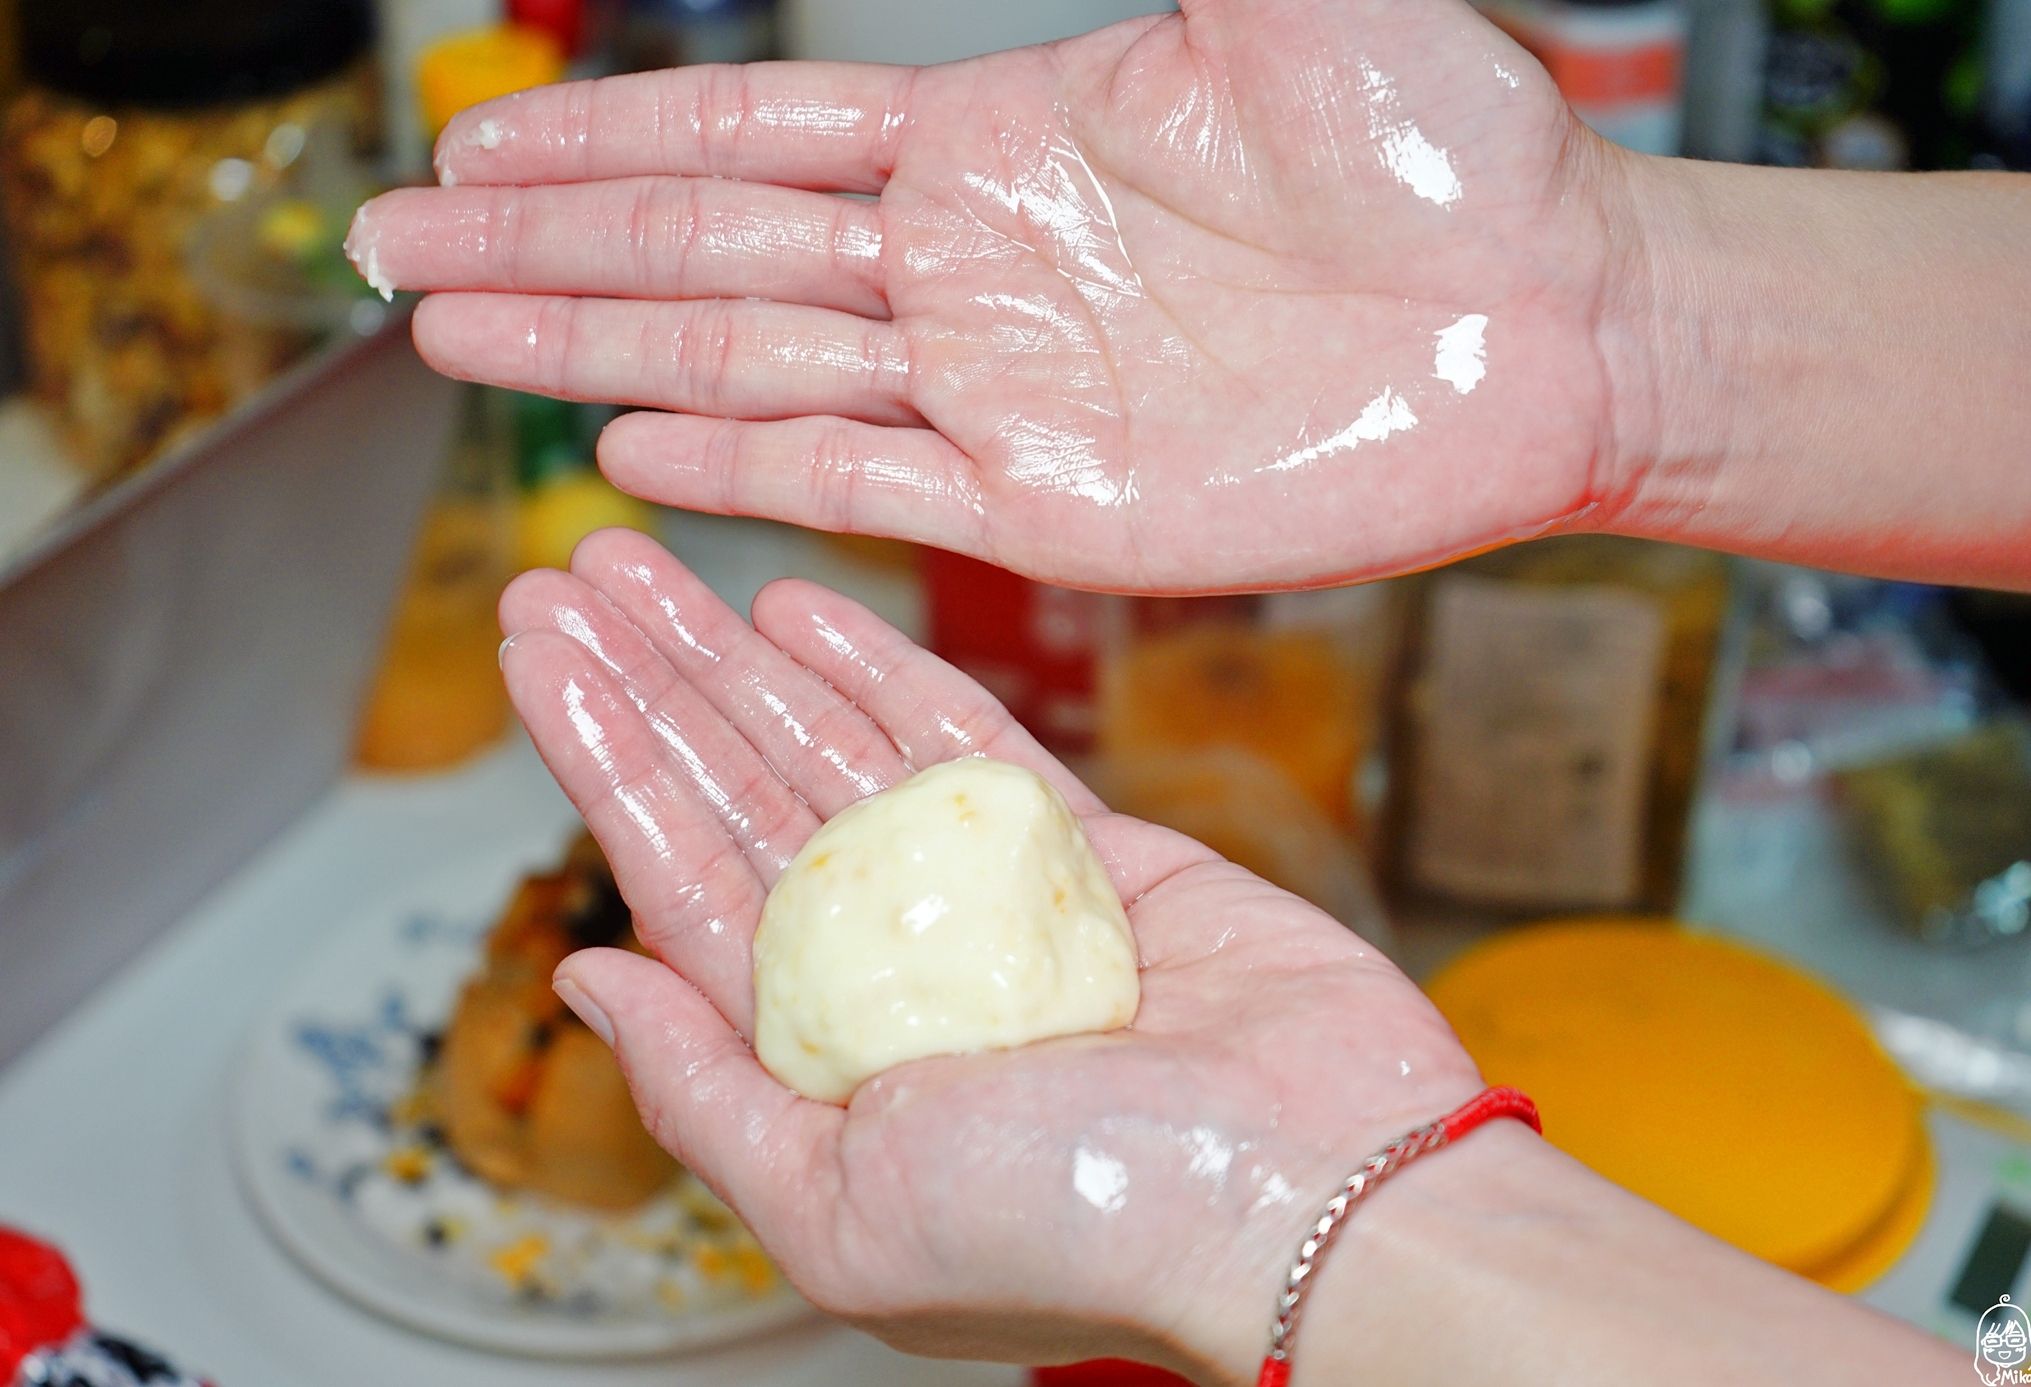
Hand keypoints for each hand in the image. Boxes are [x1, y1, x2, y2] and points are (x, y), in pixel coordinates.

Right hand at [350, 0, 1633, 591]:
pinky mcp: (1056, 509)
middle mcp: (977, 268)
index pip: (752, 137)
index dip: (605, 142)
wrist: (1556, 317)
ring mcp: (1005, 391)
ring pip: (755, 366)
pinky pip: (865, 484)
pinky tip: (634, 449)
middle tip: (395, 257)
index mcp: (1001, 140)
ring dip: (599, 350)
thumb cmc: (1454, 145)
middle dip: (546, 250)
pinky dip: (746, 469)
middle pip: (710, 252)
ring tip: (455, 344)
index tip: (473, 148)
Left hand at [497, 527, 1484, 1376]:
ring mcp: (986, 905)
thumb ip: (701, 1090)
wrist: (1311, 1188)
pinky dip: (884, 672)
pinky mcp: (1089, 853)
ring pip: (834, 751)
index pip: (677, 879)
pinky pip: (966, 744)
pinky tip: (801, 610)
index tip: (538, 659)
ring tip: (654, 568)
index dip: (600, 762)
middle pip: (740, 795)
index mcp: (819, 1060)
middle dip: (650, 685)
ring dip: (738, 659)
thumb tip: (587, 986)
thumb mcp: (833, 1200)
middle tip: (571, 576)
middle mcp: (890, 974)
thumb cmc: (1077, 1231)